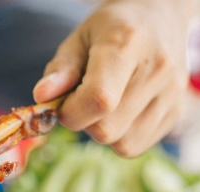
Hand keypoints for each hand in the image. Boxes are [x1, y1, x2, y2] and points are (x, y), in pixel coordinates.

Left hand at [33, 0, 192, 156]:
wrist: (157, 17)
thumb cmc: (110, 30)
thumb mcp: (77, 39)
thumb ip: (59, 70)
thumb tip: (41, 97)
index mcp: (128, 44)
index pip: (98, 99)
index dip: (71, 113)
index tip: (62, 104)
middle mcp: (157, 70)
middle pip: (106, 130)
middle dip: (83, 122)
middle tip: (82, 98)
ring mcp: (172, 94)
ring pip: (121, 144)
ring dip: (101, 130)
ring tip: (104, 102)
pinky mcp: (177, 113)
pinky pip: (135, 146)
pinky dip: (119, 136)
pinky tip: (120, 110)